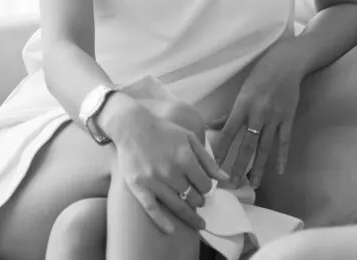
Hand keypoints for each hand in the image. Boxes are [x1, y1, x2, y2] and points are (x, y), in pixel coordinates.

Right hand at [109, 101, 229, 234]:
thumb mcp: (190, 139)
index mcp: (185, 158)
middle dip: (199, 200)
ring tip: (196, 218)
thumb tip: (224, 178)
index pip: (204, 184)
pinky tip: (171, 230)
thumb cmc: (164, 131)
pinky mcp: (138, 187)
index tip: (204, 187)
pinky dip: (162, 221)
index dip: (207, 188)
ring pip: (177, 205)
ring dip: (189, 213)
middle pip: (192, 196)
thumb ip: (207, 160)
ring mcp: (154, 181)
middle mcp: (170, 171)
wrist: (132, 126)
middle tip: (198, 199)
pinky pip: (152, 209)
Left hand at [213, 39, 302, 188]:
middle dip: (239, 166)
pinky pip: (284, 141)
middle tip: (232, 184)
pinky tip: (278, 171)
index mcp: (243, 105)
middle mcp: (258, 113)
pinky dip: (282, 157)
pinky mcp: (288, 118)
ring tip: (253, 184)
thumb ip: (229, 112)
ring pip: (265, 148)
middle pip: (247, 145)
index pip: (228, 132)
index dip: (220, 151)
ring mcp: (274, 117)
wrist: (286, 63)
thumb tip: (210, 125)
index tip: (213, 167)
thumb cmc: (260, 76)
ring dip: (259, 168)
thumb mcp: (242, 91)